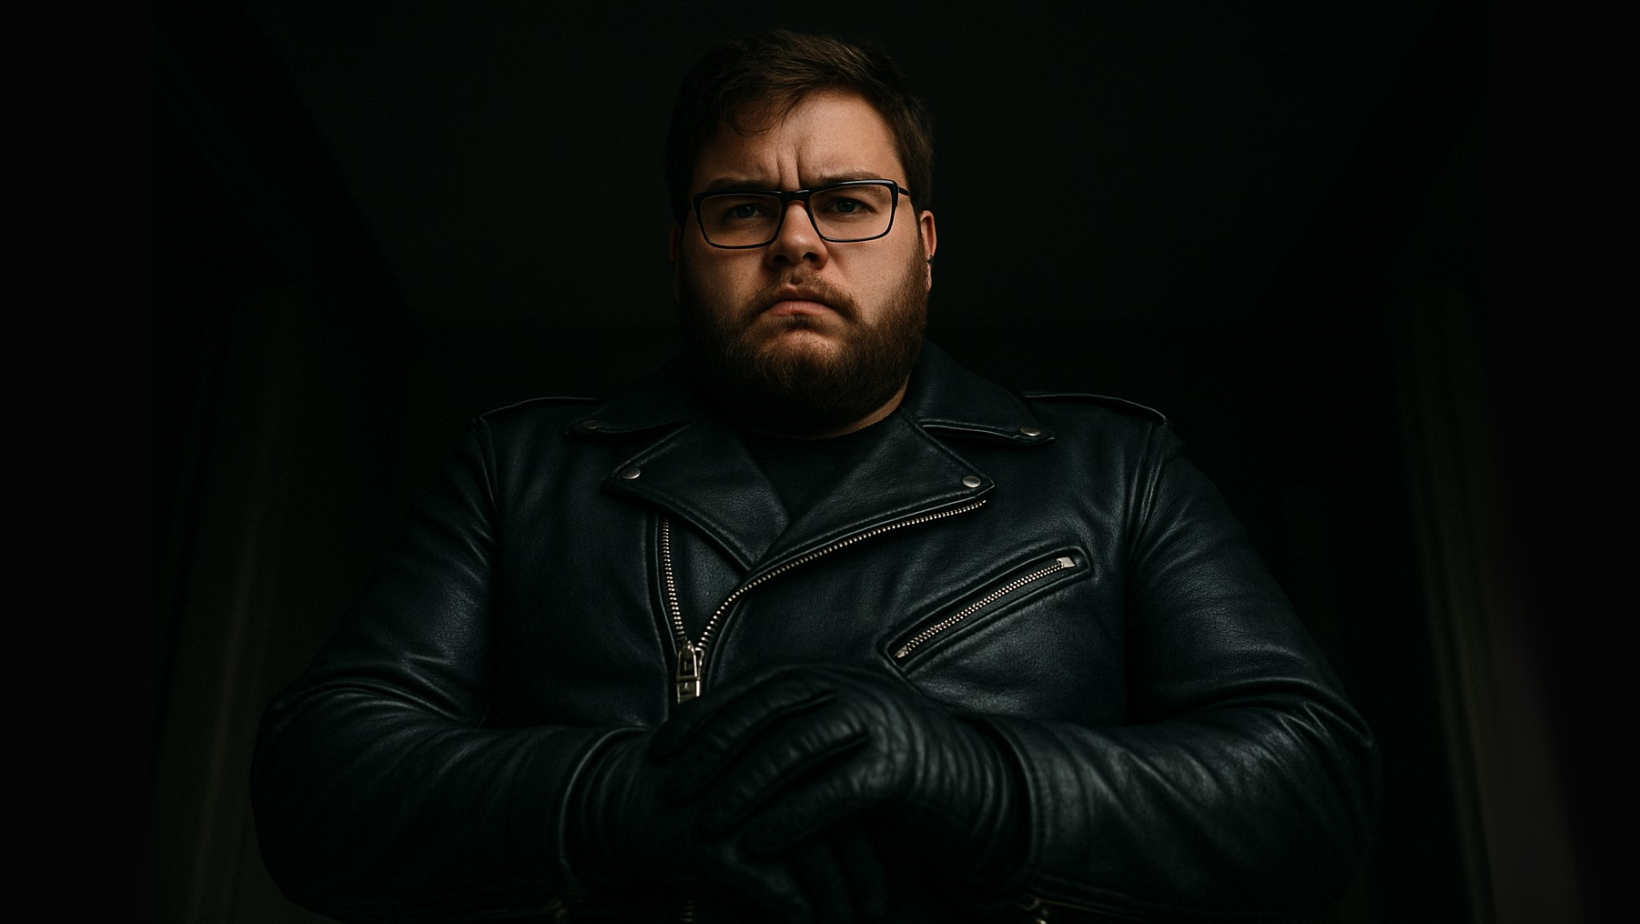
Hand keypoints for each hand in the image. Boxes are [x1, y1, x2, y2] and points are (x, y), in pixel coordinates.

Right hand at [571, 725, 888, 922]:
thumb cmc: (693, 798)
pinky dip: (794, 909)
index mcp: (785, 753)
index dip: (867, 852)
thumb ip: (791, 800)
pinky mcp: (716, 840)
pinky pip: (773, 883)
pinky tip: (802, 923)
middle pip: (837, 830)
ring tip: (841, 923)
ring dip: (833, 900)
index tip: (879, 887)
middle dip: (861, 878)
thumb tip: (838, 846)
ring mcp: (744, 805)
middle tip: (876, 912)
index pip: (847, 803)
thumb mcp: (748, 788)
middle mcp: (772, 774)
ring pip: (812, 858)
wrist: (620, 797)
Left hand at [651, 665, 1021, 875]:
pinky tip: (759, 845)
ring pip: (795, 747)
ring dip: (743, 786)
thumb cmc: (893, 773)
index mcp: (832, 676)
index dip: (700, 718)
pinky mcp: (901, 769)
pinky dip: (793, 816)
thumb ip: (789, 730)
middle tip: (670, 788)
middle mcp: (852, 688)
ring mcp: (879, 723)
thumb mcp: (837, 740)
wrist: (977, 792)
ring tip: (706, 823)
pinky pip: (835, 790)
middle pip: (765, 710)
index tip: (657, 752)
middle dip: (710, 750)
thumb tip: (716, 741)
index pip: (751, 689)